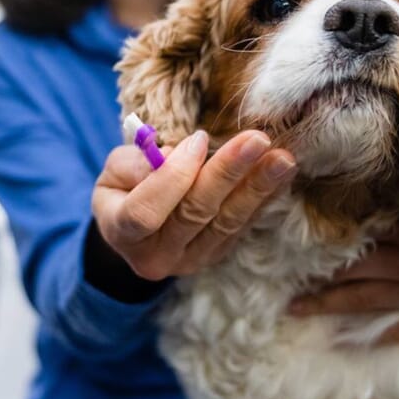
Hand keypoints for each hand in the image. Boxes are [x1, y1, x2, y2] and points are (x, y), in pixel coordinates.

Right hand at [92, 129, 296, 279]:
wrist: (137, 229)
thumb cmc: (124, 189)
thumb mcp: (114, 171)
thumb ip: (135, 164)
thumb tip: (174, 154)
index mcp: (120, 233)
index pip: (147, 211)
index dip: (174, 176)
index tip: (199, 138)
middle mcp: (157, 256)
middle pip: (195, 213)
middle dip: (228, 173)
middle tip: (258, 140)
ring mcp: (190, 261)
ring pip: (227, 222)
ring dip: (258, 187)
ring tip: (283, 160)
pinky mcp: (217, 256)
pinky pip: (243, 226)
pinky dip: (264, 199)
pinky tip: (282, 176)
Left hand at [288, 220, 398, 345]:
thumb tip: (355, 199)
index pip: (365, 240)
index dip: (331, 246)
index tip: (300, 250)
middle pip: (359, 272)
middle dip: (323, 281)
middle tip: (289, 291)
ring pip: (371, 300)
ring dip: (333, 304)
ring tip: (300, 308)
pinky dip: (378, 335)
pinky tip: (348, 341)